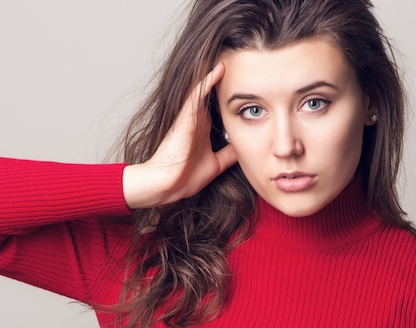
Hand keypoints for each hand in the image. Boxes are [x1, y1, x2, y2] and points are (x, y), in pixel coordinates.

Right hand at [123, 63, 236, 208]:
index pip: (218, 105)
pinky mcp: (185, 118)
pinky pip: (197, 95)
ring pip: (204, 88)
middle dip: (225, 77)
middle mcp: (196, 118)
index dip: (230, 92)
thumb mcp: (216, 163)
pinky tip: (219, 68)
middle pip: (212, 91)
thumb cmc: (185, 176)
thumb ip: (229, 153)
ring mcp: (190, 116)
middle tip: (241, 58)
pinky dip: (207, 81)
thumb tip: (245, 147)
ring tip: (230, 54)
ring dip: (216, 72)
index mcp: (203, 127)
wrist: (167, 186)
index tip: (248, 81)